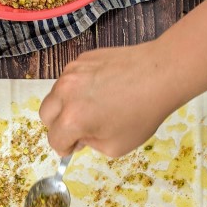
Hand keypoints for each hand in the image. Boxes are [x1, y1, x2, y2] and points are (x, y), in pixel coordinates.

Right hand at [39, 42, 175, 157]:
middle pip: (45, 115)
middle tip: (81, 127)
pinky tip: (103, 89)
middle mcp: (65, 93)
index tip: (78, 145)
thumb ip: (90, 145)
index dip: (66, 147)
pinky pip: (70, 78)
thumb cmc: (142, 115)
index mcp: (71, 120)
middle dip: (59, 125)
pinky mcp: (82, 58)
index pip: (54, 140)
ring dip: (67, 105)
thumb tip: (80, 136)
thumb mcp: (115, 146)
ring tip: (94, 106)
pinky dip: (79, 88)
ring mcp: (71, 72)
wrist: (160, 75)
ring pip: (55, 94)